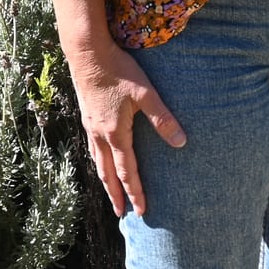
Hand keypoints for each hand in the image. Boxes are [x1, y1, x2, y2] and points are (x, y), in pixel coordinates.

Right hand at [66, 41, 185, 217]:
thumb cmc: (118, 70)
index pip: (127, 172)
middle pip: (108, 174)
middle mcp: (99, 135)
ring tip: (111, 193)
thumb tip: (182, 142)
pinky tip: (102, 160)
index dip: (135, 192)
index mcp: (115, 134)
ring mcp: (90, 126)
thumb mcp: (145, 94)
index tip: (141, 212)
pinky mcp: (87, 116)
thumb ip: (163, 119)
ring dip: (106, 181)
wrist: (87, 53)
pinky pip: (93, 149)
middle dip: (116, 195)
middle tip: (121, 215)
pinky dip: (99, 163)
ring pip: (98, 162)